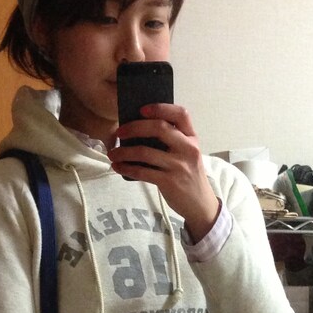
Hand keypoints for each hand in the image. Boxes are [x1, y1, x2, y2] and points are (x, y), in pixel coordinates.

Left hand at [110, 103, 219, 241]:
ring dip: (124, 152)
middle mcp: (188, 149)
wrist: (200, 204)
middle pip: (159, 128)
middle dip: (134, 128)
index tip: (142, 110)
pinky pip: (142, 172)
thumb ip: (174, 141)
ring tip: (113, 154)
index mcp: (192, 138)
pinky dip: (126, 168)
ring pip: (145, 152)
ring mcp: (179, 166)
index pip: (181, 114)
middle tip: (119, 132)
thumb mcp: (188, 154)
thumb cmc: (188, 175)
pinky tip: (118, 167)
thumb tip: (139, 130)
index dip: (160, 108)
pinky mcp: (169, 182)